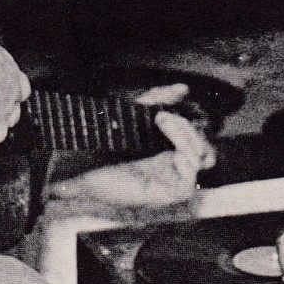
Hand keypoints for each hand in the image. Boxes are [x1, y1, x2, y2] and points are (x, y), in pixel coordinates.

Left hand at [50, 83, 216, 207]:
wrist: (76, 162)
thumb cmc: (100, 142)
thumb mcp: (132, 113)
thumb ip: (157, 98)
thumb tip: (183, 88)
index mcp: (166, 152)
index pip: (200, 140)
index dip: (195, 122)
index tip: (174, 105)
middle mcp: (171, 168)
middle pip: (207, 149)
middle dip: (191, 127)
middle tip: (163, 116)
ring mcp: (171, 182)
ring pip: (203, 157)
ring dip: (186, 133)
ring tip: (162, 120)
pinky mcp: (167, 194)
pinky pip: (191, 175)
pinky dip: (185, 151)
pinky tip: (167, 139)